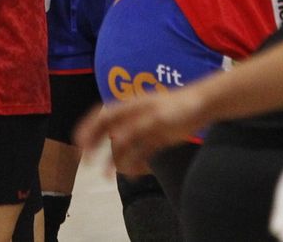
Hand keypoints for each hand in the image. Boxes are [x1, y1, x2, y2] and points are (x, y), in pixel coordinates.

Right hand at [74, 85, 209, 175]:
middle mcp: (136, 117)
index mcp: (132, 107)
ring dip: (114, 160)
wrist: (205, 105)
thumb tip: (117, 139)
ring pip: (124, 145)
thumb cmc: (180, 107)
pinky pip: (140, 152)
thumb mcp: (158, 118)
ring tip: (107, 177)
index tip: (77, 143)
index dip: (88, 128)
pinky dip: (134, 163)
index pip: (104, 116)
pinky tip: (132, 175)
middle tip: (86, 163)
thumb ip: (138, 128)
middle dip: (95, 146)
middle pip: (109, 131)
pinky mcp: (158, 137)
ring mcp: (147, 127)